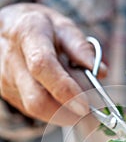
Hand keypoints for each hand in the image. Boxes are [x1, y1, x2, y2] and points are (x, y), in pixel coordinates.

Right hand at [0, 3, 106, 124]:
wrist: (9, 30)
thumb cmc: (40, 28)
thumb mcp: (63, 27)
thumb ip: (81, 48)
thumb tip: (101, 73)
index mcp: (28, 34)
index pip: (43, 66)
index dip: (65, 90)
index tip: (86, 106)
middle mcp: (12, 60)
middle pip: (37, 99)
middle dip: (68, 112)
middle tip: (91, 113)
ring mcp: (7, 80)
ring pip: (37, 110)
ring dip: (63, 114)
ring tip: (79, 105)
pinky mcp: (9, 94)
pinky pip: (35, 111)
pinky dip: (55, 112)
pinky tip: (64, 102)